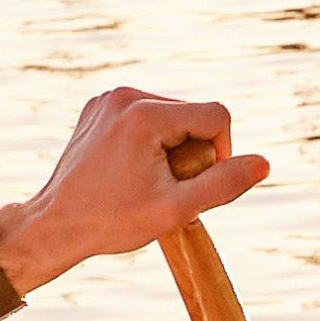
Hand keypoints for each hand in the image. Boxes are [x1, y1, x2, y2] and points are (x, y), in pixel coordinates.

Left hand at [9, 85, 255, 282]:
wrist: (55, 225)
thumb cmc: (112, 221)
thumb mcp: (177, 209)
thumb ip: (224, 184)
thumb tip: (264, 164)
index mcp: (145, 114)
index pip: (216, 116)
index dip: (219, 154)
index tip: (196, 185)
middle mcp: (126, 95)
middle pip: (193, 114)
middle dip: (192, 151)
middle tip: (165, 186)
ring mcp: (109, 98)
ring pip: (172, 114)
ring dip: (173, 146)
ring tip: (146, 179)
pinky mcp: (100, 106)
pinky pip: (146, 115)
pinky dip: (150, 140)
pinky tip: (130, 169)